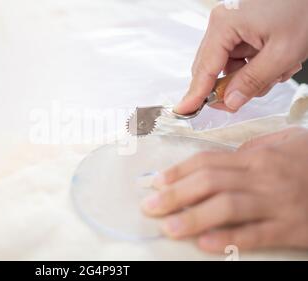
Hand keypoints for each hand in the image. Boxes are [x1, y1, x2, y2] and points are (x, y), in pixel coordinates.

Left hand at [142, 127, 307, 252]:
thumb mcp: (282, 146)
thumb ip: (249, 151)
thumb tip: (213, 161)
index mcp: (257, 157)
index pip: (207, 162)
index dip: (178, 172)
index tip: (156, 182)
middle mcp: (263, 177)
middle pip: (210, 182)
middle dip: (175, 194)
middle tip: (150, 206)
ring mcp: (276, 203)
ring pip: (228, 207)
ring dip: (194, 217)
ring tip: (169, 228)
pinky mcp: (290, 228)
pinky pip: (255, 234)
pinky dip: (229, 239)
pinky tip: (206, 244)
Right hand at [175, 0, 307, 113]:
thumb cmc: (303, 6)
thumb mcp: (282, 52)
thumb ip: (253, 81)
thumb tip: (230, 101)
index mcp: (224, 24)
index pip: (204, 69)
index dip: (195, 94)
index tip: (184, 111)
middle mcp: (223, 22)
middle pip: (214, 68)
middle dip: (234, 85)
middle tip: (249, 97)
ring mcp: (232, 23)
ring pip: (230, 65)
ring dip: (251, 76)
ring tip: (279, 70)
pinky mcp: (243, 25)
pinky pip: (240, 55)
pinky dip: (257, 64)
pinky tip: (278, 61)